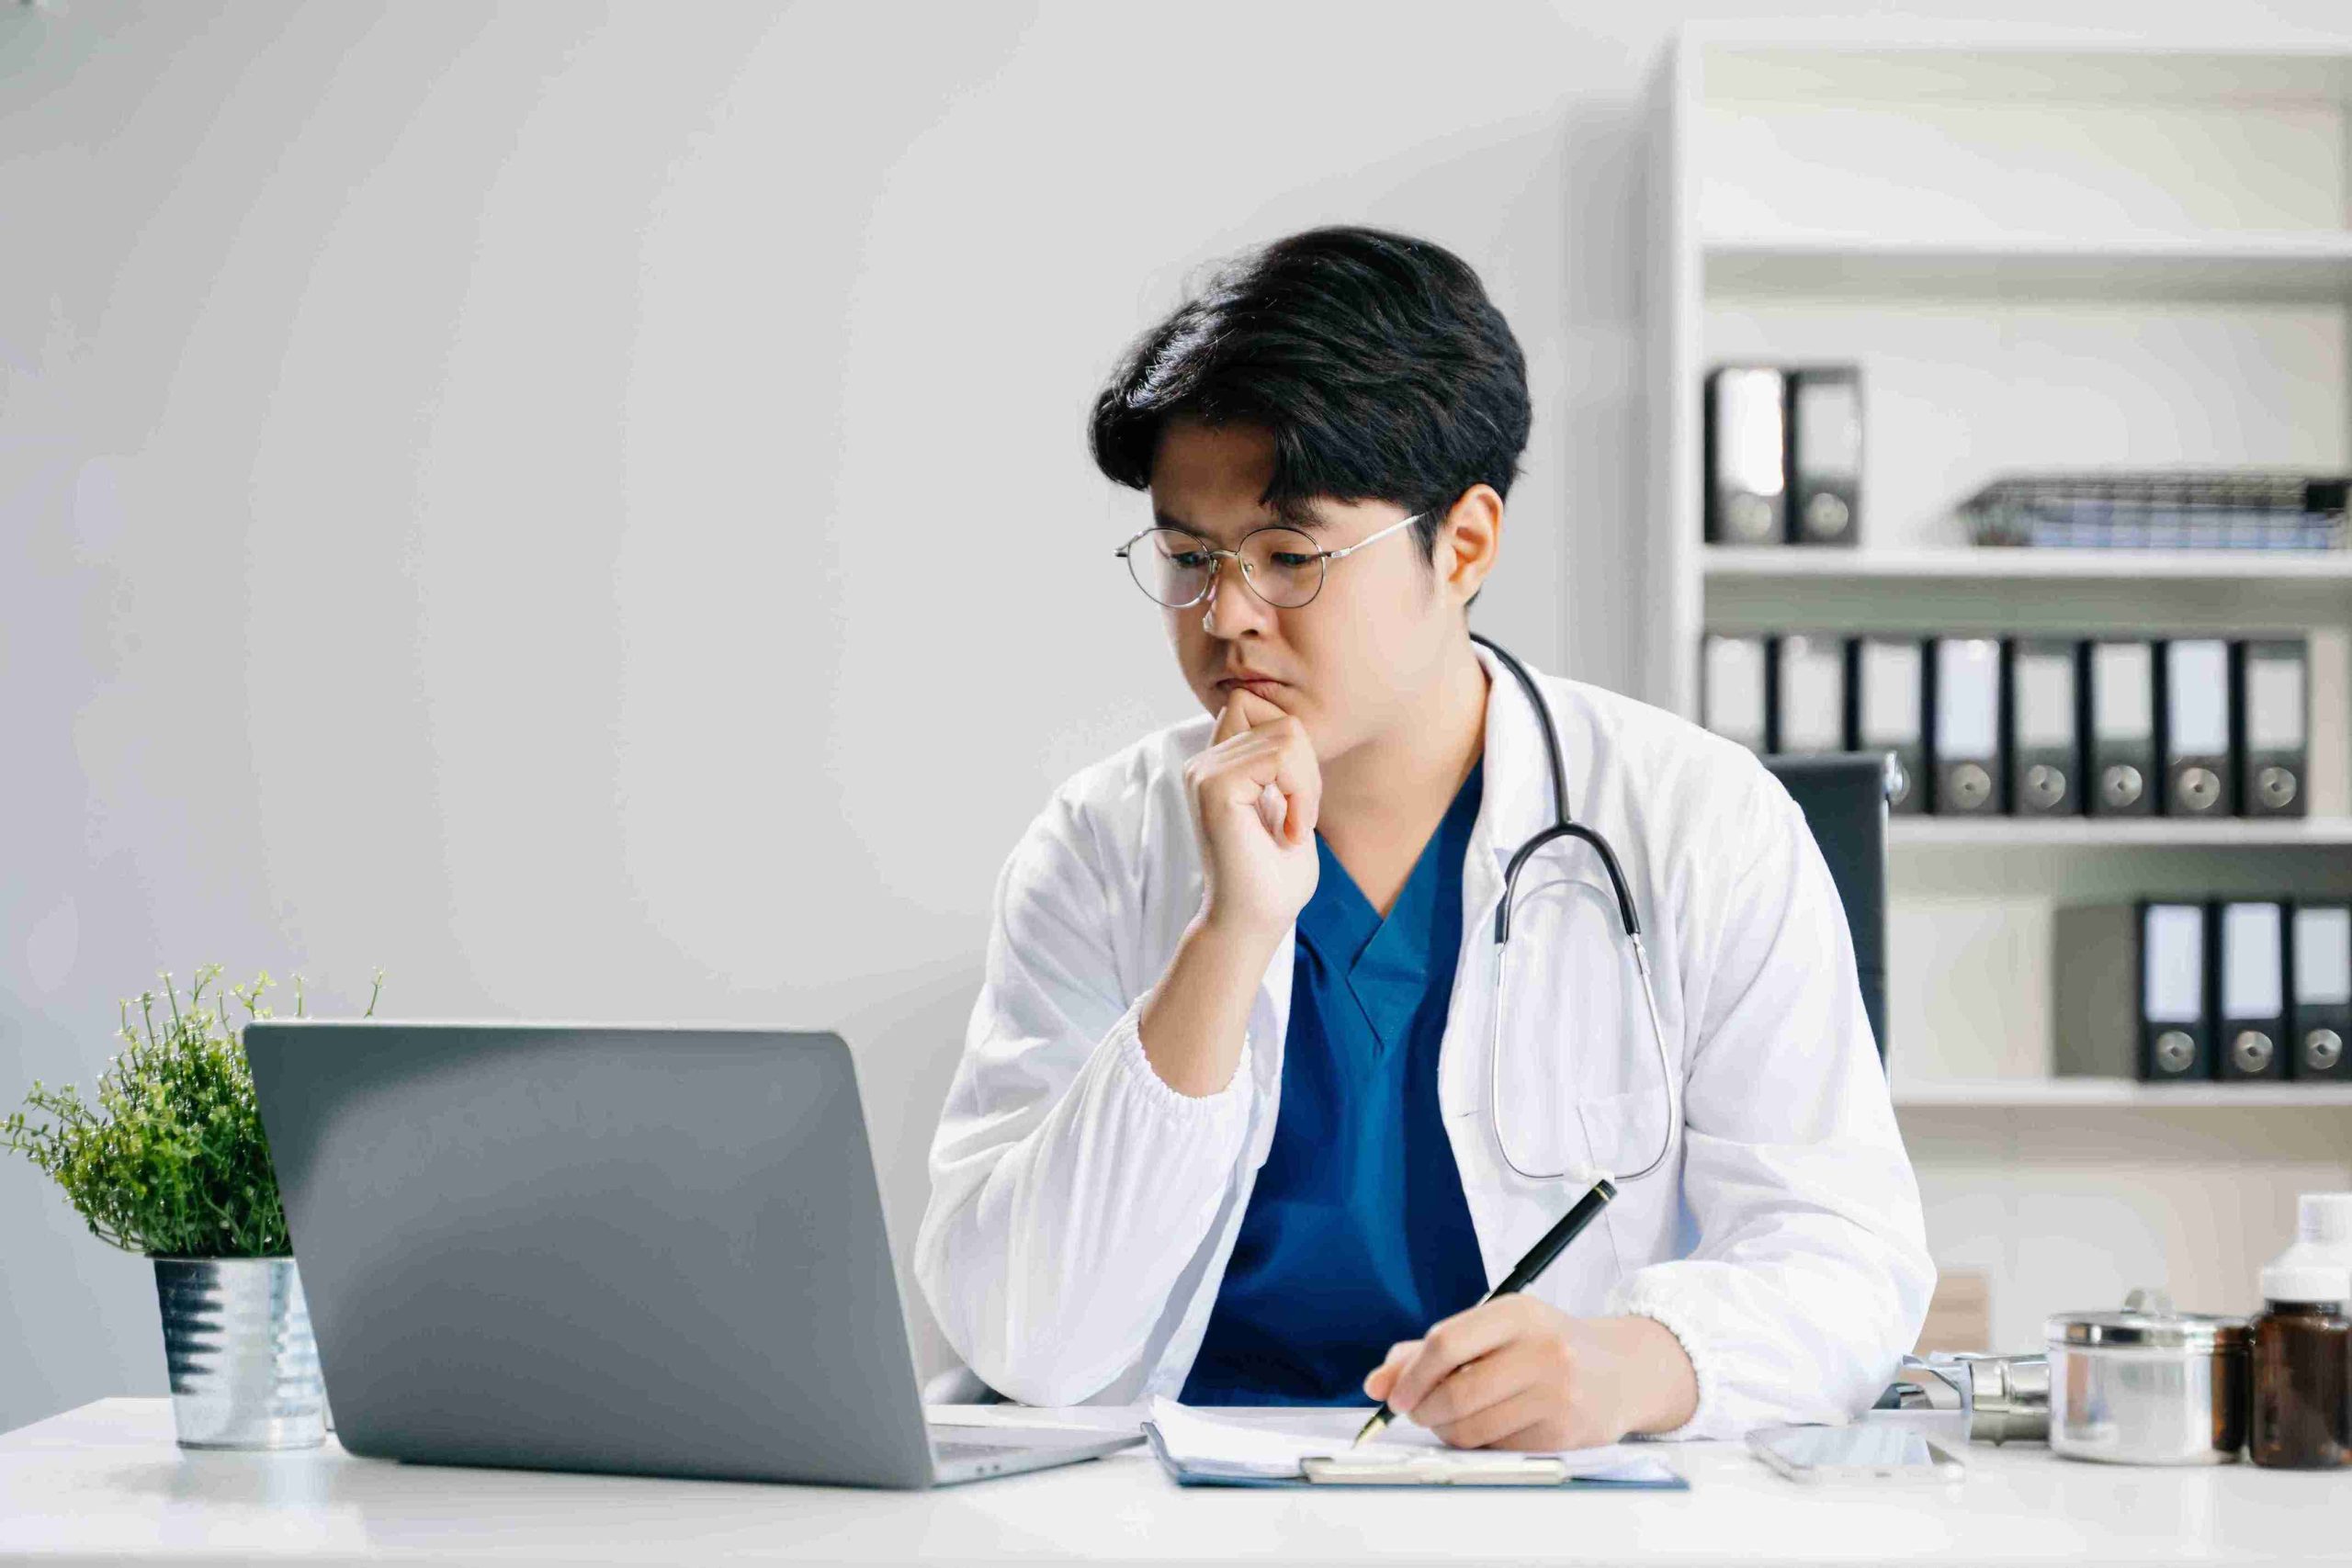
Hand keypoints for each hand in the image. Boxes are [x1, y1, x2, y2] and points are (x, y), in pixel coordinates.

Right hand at [1183, 689, 1319, 938]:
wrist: (1254, 924)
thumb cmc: (1274, 878)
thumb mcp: (1285, 806)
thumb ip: (1282, 764)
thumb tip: (1294, 725)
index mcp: (1217, 766)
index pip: (1259, 707)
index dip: (1293, 746)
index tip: (1295, 801)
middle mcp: (1204, 763)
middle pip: (1280, 718)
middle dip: (1308, 765)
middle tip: (1300, 815)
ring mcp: (1205, 773)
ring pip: (1286, 735)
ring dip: (1307, 784)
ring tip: (1295, 826)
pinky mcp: (1215, 788)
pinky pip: (1281, 758)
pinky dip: (1301, 795)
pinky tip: (1291, 832)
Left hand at [1361, 1298, 1697, 1450]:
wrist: (1621, 1372)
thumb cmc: (1545, 1347)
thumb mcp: (1495, 1330)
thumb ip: (1430, 1350)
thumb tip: (1377, 1382)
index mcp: (1518, 1313)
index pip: (1446, 1343)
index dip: (1410, 1375)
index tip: (1393, 1395)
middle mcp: (1543, 1349)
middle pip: (1456, 1391)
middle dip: (1423, 1409)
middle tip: (1416, 1412)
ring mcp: (1558, 1393)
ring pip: (1473, 1427)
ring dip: (1446, 1431)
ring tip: (1449, 1420)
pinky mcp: (1565, 1432)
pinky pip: (1499, 1448)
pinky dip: (1479, 1445)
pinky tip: (1486, 1429)